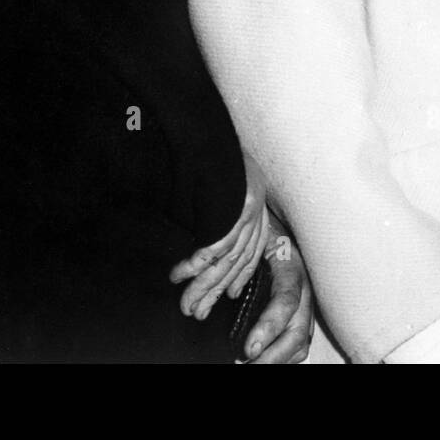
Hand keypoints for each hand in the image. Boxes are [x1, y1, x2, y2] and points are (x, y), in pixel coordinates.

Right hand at [169, 154, 270, 319]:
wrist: (207, 127)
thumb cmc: (211, 151)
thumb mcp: (224, 181)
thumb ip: (221, 210)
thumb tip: (202, 238)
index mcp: (254, 202)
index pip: (252, 250)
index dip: (240, 276)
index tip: (228, 295)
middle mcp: (255, 207)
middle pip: (238, 261)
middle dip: (215, 290)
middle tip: (197, 312)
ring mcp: (248, 206)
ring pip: (227, 259)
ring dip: (203, 285)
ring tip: (187, 303)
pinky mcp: (237, 203)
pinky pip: (217, 242)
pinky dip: (197, 262)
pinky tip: (183, 274)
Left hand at [244, 233, 312, 363]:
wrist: (278, 229)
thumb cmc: (262, 234)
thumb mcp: (255, 240)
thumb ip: (243, 264)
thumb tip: (226, 292)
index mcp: (292, 269)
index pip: (286, 302)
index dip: (269, 327)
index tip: (248, 349)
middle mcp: (304, 291)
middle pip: (297, 334)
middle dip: (273, 357)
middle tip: (246, 364)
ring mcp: (305, 306)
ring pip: (300, 344)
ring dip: (276, 360)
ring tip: (252, 366)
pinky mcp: (301, 315)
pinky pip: (297, 344)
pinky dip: (281, 357)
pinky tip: (262, 360)